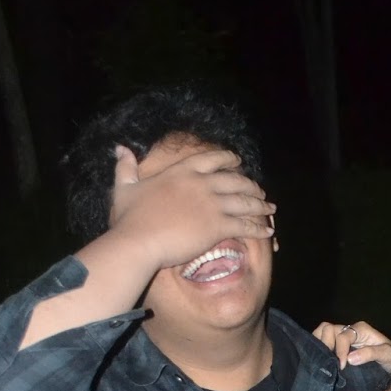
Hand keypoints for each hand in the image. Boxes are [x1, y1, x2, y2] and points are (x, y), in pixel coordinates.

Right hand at [110, 145, 275, 273]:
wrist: (138, 242)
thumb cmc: (129, 218)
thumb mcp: (124, 188)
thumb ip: (125, 167)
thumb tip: (120, 148)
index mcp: (181, 171)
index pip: (211, 159)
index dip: (228, 159)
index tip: (238, 161)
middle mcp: (201, 183)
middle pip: (235, 179)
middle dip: (250, 184)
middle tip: (259, 190)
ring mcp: (212, 204)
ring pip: (244, 201)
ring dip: (260, 205)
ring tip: (270, 209)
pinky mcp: (218, 226)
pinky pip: (245, 225)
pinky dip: (259, 228)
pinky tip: (269, 232)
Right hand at [312, 319, 390, 371]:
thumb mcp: (387, 354)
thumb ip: (370, 354)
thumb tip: (349, 358)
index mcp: (361, 329)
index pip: (343, 336)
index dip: (340, 350)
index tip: (342, 366)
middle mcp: (350, 330)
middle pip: (328, 329)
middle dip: (325, 344)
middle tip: (327, 362)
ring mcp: (344, 338)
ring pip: (323, 332)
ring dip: (319, 344)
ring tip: (321, 360)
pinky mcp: (340, 346)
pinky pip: (324, 342)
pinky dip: (319, 348)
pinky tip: (321, 361)